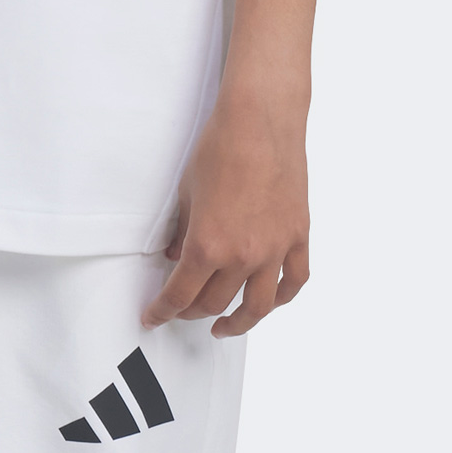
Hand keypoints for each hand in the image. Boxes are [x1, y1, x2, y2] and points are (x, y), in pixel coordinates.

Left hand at [144, 93, 309, 337]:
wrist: (259, 125)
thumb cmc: (219, 150)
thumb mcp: (185, 192)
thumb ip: (181, 231)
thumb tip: (176, 257)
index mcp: (208, 245)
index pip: (181, 294)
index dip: (164, 310)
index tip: (153, 317)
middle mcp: (243, 256)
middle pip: (215, 302)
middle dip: (192, 313)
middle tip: (181, 312)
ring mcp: (274, 250)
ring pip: (258, 306)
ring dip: (238, 322)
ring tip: (224, 327)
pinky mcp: (298, 238)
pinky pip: (292, 283)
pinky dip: (280, 299)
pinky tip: (267, 302)